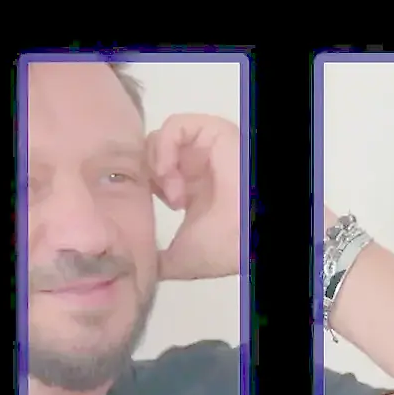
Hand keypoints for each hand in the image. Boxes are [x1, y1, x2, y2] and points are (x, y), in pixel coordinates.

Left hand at [148, 113, 242, 281]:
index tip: (146, 209)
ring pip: (161, 138)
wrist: (250, 235)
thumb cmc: (227, 246)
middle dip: (147, 174)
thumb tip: (143, 270)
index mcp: (193, 191)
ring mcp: (206, 149)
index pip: (154, 175)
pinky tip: (168, 171)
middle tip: (161, 199)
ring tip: (170, 190)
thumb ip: (160, 262)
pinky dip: (165, 146)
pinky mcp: (213, 132)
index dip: (143, 187)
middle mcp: (199, 167)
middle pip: (153, 153)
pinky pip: (175, 125)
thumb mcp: (182, 260)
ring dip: (157, 164)